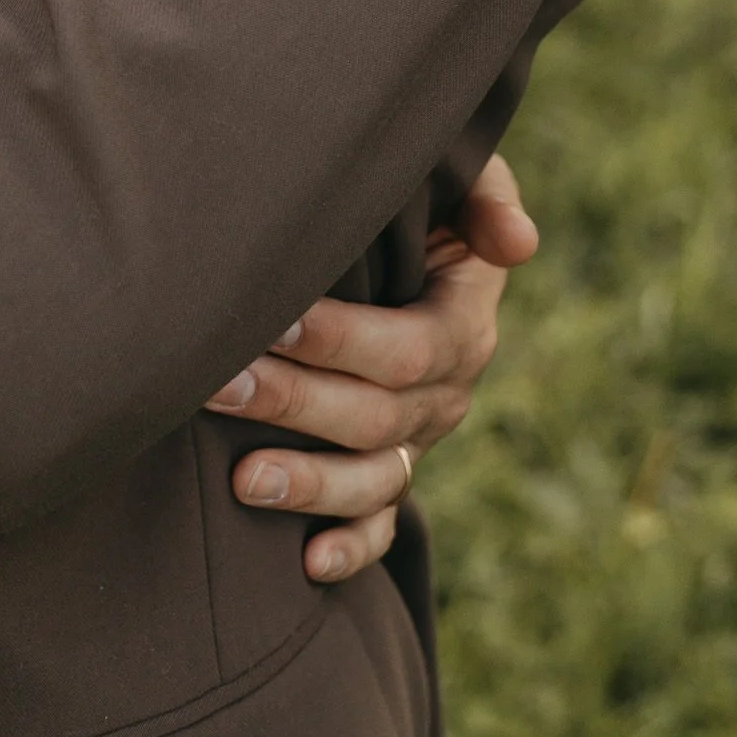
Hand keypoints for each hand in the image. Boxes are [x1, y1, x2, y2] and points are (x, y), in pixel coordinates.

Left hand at [206, 154, 539, 582]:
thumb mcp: (458, 174)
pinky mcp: (388, 472)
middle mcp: (444, 390)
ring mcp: (417, 439)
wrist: (398, 240)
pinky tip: (305, 563)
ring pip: (372, 478)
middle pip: (375, 414)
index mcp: (461, 321)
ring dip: (309, 483)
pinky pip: (380, 523)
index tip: (271, 318)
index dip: (341, 339)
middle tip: (217, 382)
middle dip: (293, 401)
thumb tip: (519, 244)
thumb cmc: (415, 194)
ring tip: (242, 479)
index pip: (408, 348)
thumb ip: (484, 192)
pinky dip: (350, 547)